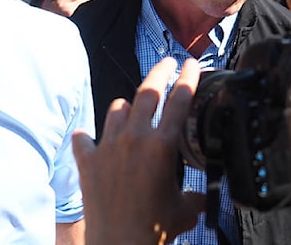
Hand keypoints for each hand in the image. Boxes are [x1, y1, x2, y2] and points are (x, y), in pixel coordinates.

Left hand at [73, 57, 203, 244]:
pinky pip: (85, 137)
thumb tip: (204, 196)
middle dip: (159, 73)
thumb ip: (195, 196)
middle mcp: (134, 138)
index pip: (179, 101)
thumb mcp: (186, 210)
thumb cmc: (155, 229)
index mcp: (162, 146)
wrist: (120, 243)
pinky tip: (93, 140)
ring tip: (132, 110)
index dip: (187, 78)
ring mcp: (108, 145)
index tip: (190, 64)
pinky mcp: (87, 159)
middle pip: (147, 92)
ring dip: (126, 107)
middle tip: (166, 63)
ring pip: (116, 109)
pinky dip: (90, 138)